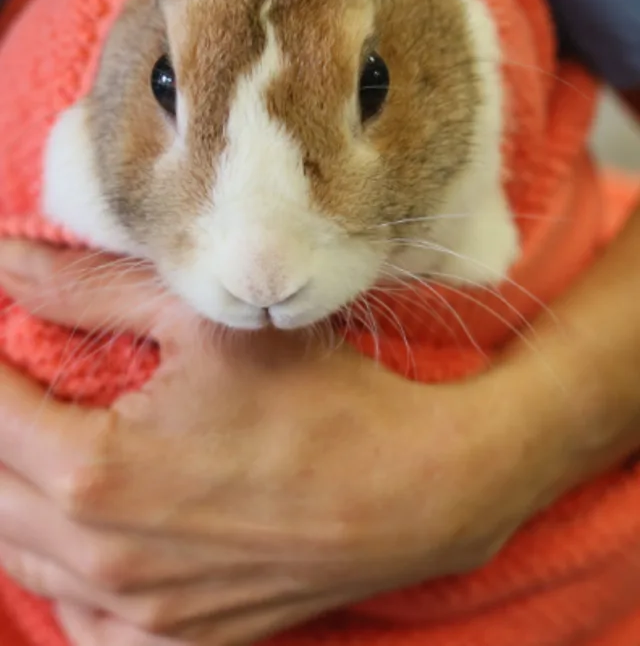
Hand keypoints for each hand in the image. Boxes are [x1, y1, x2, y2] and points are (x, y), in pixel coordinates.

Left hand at [0, 240, 585, 645]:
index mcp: (96, 472)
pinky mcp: (176, 642)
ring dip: (10, 494)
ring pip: (18, 558)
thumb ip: (87, 290)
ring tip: (33, 440)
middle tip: (15, 378)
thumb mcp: (204, 320)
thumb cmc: (320, 398)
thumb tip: (3, 261)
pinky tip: (78, 532)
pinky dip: (57, 570)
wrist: (418, 491)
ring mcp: (138, 616)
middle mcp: (101, 560)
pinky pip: (76, 621)